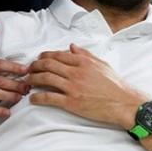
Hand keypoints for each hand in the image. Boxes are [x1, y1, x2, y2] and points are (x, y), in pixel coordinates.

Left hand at [28, 44, 146, 128]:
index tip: (38, 59)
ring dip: (32, 79)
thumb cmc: (115, 85)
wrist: (124, 103)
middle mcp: (76, 72)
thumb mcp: (102, 64)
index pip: (57, 55)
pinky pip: (49, 98)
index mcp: (83, 62)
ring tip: (27, 82)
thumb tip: (71, 47)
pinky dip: (38, 97)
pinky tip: (33, 98)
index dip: (44, 56)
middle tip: (28, 70)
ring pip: (45, 79)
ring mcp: (73, 87)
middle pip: (47, 65)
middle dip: (34, 66)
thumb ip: (85, 54)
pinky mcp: (71, 102)